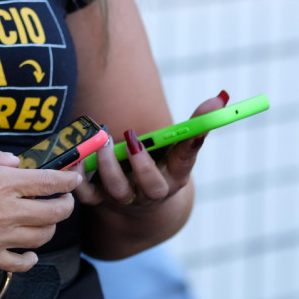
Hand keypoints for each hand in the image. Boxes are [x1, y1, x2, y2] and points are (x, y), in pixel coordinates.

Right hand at [0, 147, 82, 271]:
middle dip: (67, 204)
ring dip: (51, 228)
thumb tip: (13, 161)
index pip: (49, 182)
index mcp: (4, 183)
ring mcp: (3, 236)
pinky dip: (31, 258)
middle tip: (65, 199)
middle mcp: (10, 211)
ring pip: (43, 236)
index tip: (74, 177)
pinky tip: (30, 252)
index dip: (67, 179)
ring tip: (47, 220)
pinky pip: (22, 262)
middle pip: (55, 212)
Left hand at [76, 90, 227, 212]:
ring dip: (107, 164)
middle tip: (132, 137)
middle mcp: (149, 191)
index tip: (193, 132)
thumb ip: (195, 125)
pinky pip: (86, 194)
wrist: (135, 201)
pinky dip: (79, 177)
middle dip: (142, 163)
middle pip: (151, 186)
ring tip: (102, 139)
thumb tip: (221, 97)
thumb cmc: (159, 164)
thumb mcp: (176, 147)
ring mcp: (123, 196)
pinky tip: (77, 155)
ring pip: (117, 189)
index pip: (185, 162)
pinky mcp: (98, 198)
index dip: (190, 147)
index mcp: (173, 176)